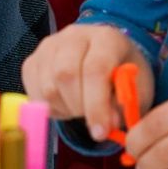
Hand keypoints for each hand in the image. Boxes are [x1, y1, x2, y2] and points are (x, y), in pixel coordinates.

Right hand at [21, 23, 153, 141]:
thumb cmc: (124, 75)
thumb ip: (123, 106)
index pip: (94, 69)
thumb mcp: (136, 90)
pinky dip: (51, 108)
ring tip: (82, 110)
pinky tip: (67, 105)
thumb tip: (108, 125)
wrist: (106, 59)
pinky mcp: (31, 61)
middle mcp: (73, 36)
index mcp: (106, 37)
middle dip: (79, 108)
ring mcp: (47, 47)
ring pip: (47, 87)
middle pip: (65, 75)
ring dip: (66, 109)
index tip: (101, 132)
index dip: (96, 104)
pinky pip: (34, 93)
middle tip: (93, 123)